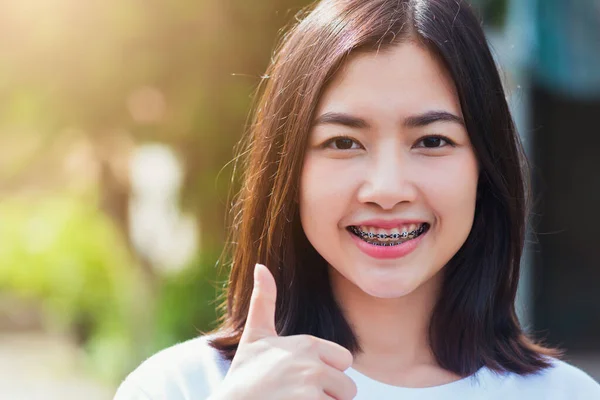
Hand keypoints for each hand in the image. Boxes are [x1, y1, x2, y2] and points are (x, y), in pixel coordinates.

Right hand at [212, 264, 356, 399]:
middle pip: (348, 387)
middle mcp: (312, 364)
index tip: (302, 378)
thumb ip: (263, 301)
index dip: (329, 373)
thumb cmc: (244, 376)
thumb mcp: (254, 337)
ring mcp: (311, 390)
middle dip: (330, 395)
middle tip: (299, 396)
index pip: (345, 361)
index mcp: (307, 344)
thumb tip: (260, 266)